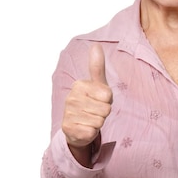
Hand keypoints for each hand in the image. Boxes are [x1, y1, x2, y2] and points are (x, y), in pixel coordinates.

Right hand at [62, 43, 112, 159]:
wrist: (76, 126)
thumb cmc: (91, 102)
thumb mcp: (97, 84)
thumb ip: (97, 66)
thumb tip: (96, 45)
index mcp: (79, 85)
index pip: (108, 95)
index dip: (107, 101)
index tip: (99, 100)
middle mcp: (71, 98)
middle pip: (105, 109)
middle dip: (103, 113)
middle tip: (94, 112)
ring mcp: (68, 114)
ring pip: (99, 121)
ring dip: (98, 123)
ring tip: (90, 119)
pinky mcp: (69, 129)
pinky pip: (92, 132)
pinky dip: (92, 133)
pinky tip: (84, 128)